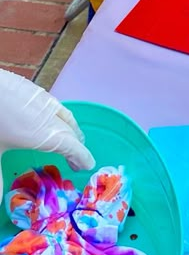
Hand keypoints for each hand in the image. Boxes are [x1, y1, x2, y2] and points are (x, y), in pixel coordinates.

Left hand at [0, 70, 94, 196]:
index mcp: (46, 135)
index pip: (73, 147)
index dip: (82, 158)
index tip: (88, 166)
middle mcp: (51, 117)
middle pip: (71, 133)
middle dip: (76, 147)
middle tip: (76, 160)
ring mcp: (44, 100)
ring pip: (65, 117)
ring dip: (70, 130)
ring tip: (70, 138)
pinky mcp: (34, 88)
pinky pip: (55, 106)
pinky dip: (60, 117)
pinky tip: (49, 118)